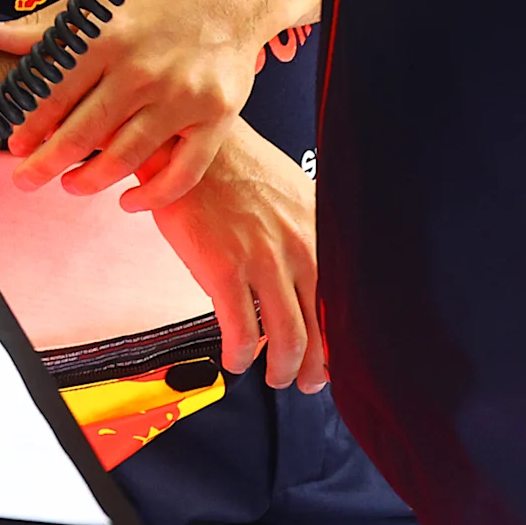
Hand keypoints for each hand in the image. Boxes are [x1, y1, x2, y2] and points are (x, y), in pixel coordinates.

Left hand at [0, 0, 323, 206]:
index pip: (52, 93)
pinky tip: (127, 201)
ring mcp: (181, 96)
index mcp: (105, 37)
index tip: (14, 145)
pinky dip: (152, 195)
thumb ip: (43, 27)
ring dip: (90, 180)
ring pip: (126, 157)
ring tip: (70, 185)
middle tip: (25, 180)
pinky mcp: (214, 117)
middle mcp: (141, 70)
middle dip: (46, 163)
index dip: (29, 125)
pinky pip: (182, 172)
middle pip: (82, 133)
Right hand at [151, 125, 326, 391]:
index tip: (333, 354)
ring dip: (282, 370)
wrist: (183, 143)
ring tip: (273, 376)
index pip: (342, 299)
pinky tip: (235, 361)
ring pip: (287, 339)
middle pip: (321, 328)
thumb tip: (310, 267)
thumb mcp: (287, 189)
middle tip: (308, 380)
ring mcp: (263, 261)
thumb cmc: (228, 163)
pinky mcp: (225, 271)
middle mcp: (298, 247)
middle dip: (317, 367)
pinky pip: (241, 333)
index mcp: (317, 228)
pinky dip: (241, 357)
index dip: (339, 337)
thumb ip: (305, 228)